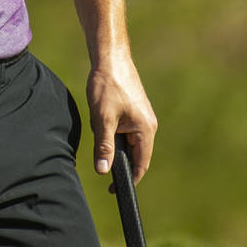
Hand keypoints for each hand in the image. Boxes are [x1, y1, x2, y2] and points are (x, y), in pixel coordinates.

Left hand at [87, 53, 157, 185]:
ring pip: (126, 140)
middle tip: (98, 149)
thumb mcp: (103, 118)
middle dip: (115, 155)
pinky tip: (100, 116)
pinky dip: (111, 129)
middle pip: (134, 154)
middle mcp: (148, 125)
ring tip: (99, 123)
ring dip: (111, 140)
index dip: (128, 179)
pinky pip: (124, 129)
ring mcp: (142, 117)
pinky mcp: (134, 109)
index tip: (113, 189)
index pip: (140, 165)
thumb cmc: (108, 85)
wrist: (110, 57)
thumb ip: (104, 146)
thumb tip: (104, 171)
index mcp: (146, 130)